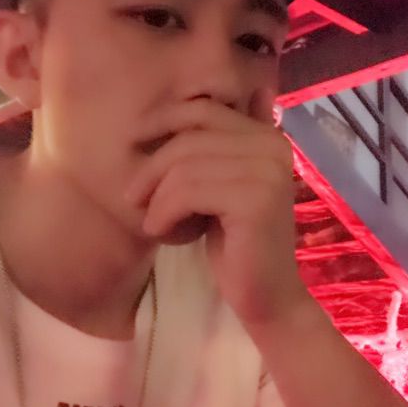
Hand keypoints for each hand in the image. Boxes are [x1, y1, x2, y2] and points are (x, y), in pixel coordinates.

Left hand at [126, 89, 306, 324]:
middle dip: (152, 168)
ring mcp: (268, 171)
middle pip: (189, 137)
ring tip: (156, 223)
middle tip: (134, 199)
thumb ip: (213, 147)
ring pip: (185, 166)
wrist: (266, 296)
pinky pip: (188, 192)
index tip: (135, 141)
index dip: (163, 119)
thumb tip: (178, 109)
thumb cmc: (234, 241)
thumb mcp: (218, 184)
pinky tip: (164, 233)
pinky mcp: (256, 200)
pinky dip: (164, 213)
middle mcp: (273, 145)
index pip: (203, 110)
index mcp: (267, 135)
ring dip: (157, 198)